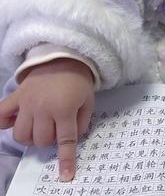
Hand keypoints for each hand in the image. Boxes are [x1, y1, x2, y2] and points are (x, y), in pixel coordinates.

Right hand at [0, 58, 94, 181]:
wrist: (65, 55)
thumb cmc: (79, 79)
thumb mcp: (89, 100)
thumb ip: (82, 122)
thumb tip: (73, 139)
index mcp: (64, 109)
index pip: (65, 140)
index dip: (66, 159)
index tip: (65, 176)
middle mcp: (43, 108)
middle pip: (41, 140)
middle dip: (50, 140)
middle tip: (57, 129)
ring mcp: (27, 102)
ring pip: (21, 135)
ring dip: (31, 137)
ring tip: (39, 127)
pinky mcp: (17, 95)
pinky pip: (2, 112)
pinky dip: (3, 121)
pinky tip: (11, 122)